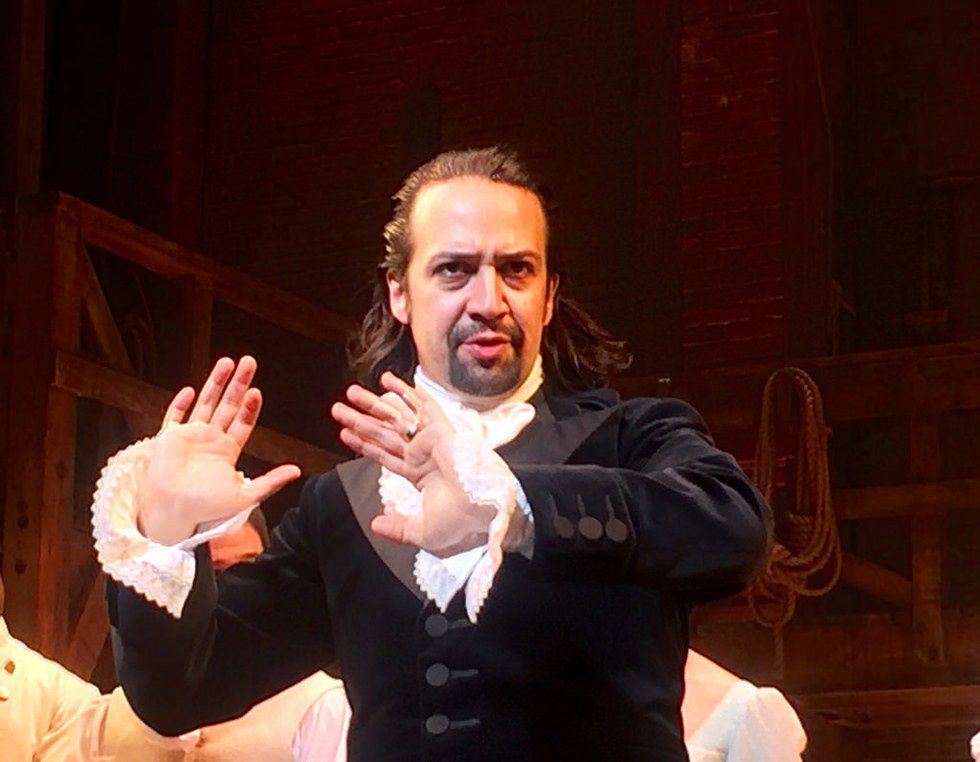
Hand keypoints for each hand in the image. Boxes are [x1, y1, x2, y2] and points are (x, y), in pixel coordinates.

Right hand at [141, 356, 300, 544]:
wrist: (176, 513)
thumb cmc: (208, 508)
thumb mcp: (245, 495)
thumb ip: (271, 482)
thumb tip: (297, 471)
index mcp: (228, 450)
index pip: (243, 421)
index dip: (250, 406)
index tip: (257, 391)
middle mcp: (210, 440)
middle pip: (227, 405)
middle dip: (239, 384)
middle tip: (249, 362)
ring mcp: (190, 437)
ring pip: (206, 403)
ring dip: (216, 383)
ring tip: (227, 362)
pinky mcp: (169, 439)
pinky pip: (174, 416)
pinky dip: (180, 404)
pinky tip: (190, 390)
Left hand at [331, 372, 493, 555]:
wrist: (485, 514)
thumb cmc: (460, 526)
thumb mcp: (421, 533)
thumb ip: (398, 529)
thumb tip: (375, 524)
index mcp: (420, 476)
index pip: (385, 455)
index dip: (363, 444)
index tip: (344, 434)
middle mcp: (424, 455)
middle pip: (384, 433)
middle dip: (360, 419)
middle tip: (338, 407)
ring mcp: (432, 442)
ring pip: (396, 419)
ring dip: (373, 404)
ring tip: (350, 391)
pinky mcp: (442, 432)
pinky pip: (423, 407)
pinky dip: (407, 392)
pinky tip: (387, 380)